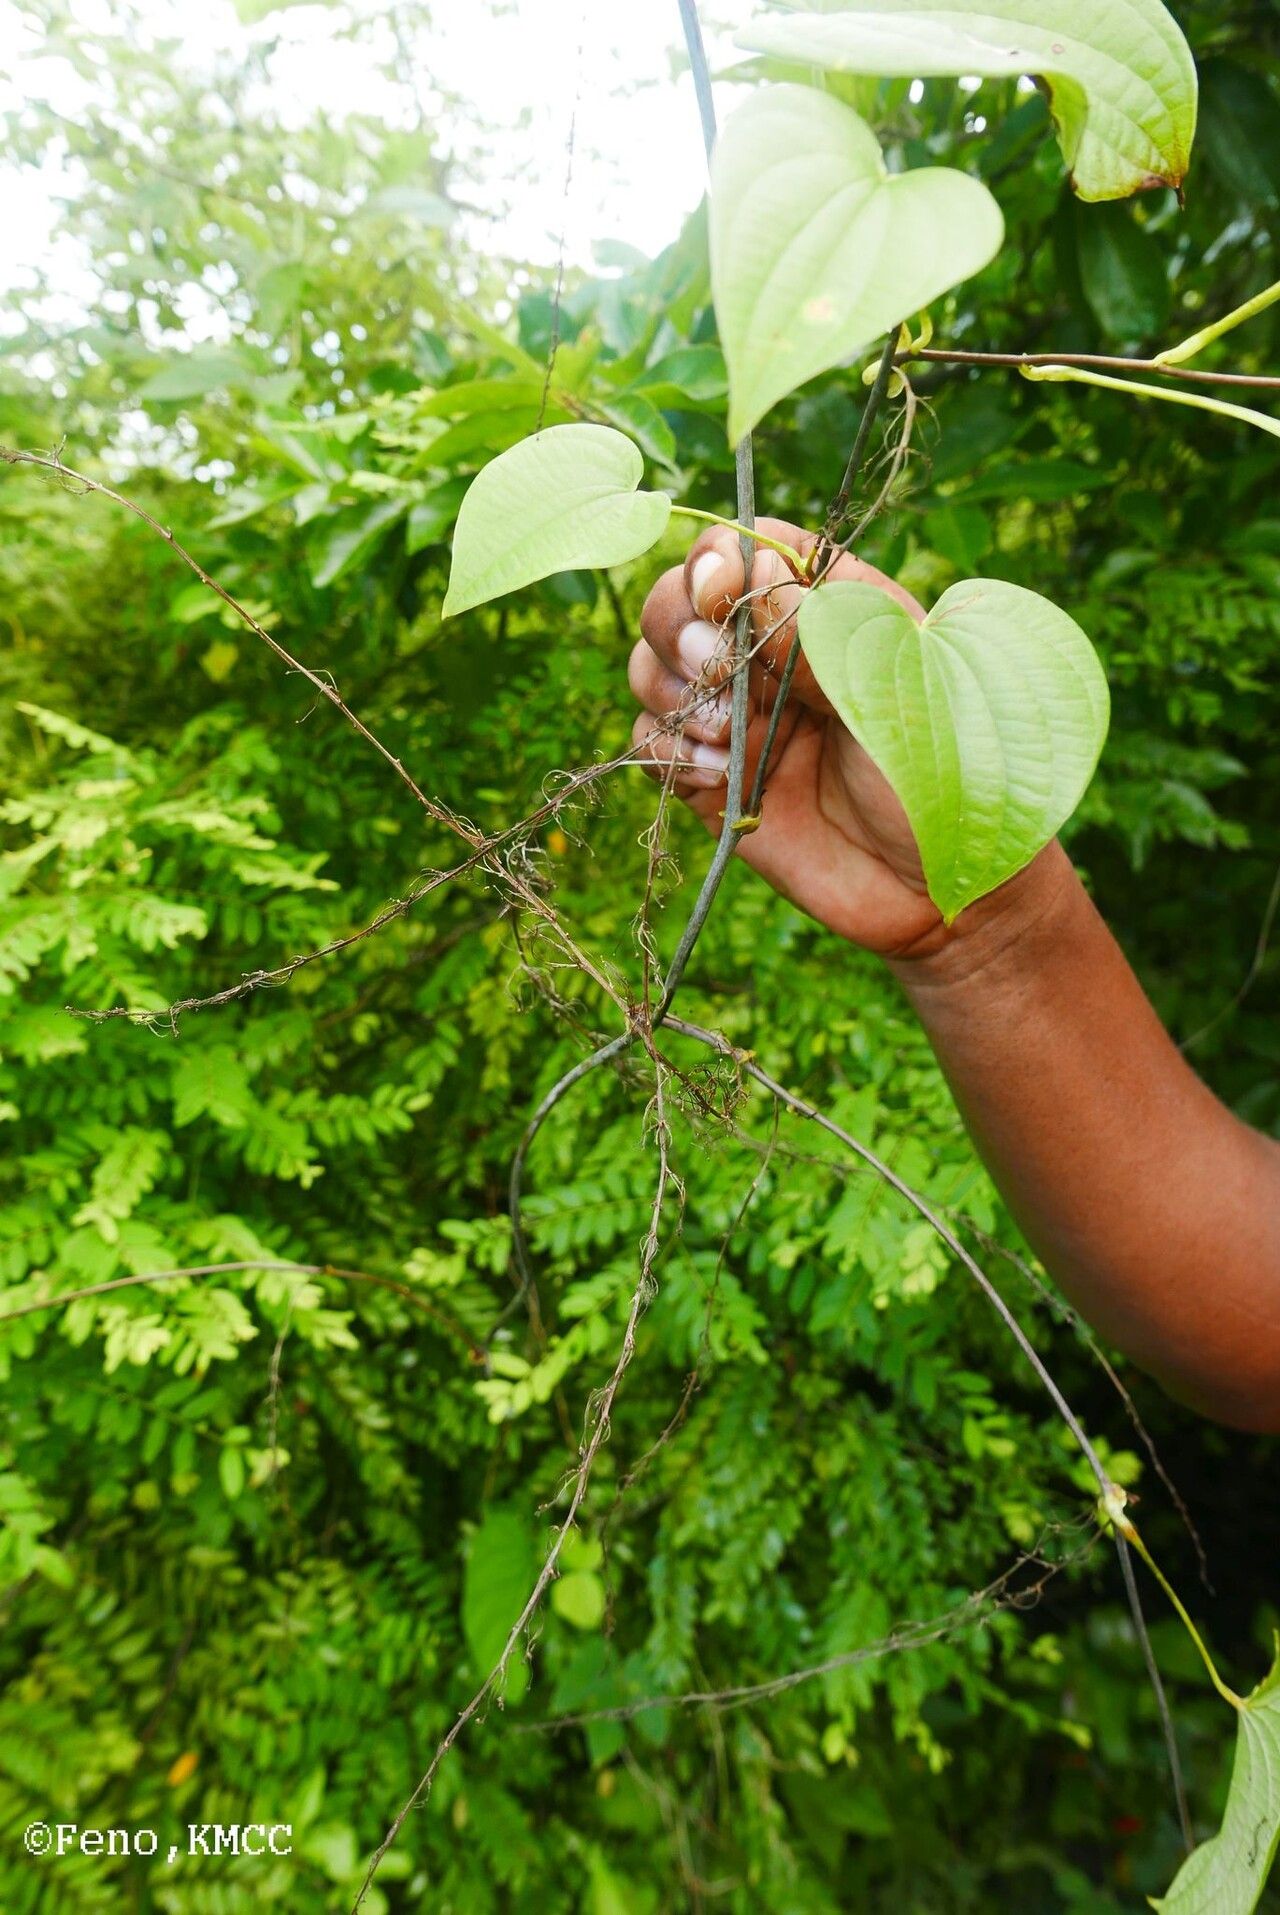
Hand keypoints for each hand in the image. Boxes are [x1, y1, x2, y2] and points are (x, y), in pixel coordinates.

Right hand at [630, 517, 952, 958]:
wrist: (942, 892)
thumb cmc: (947, 779)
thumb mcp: (893, 692)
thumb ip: (818, 634)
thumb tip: (747, 575)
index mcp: (826, 608)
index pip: (746, 546)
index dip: (716, 560)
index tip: (721, 596)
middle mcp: (771, 653)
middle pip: (677, 599)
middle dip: (678, 625)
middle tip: (714, 670)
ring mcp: (738, 716)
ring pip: (651, 667)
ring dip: (669, 690)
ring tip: (725, 735)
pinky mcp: (710, 780)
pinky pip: (649, 743)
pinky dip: (665, 752)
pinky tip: (718, 777)